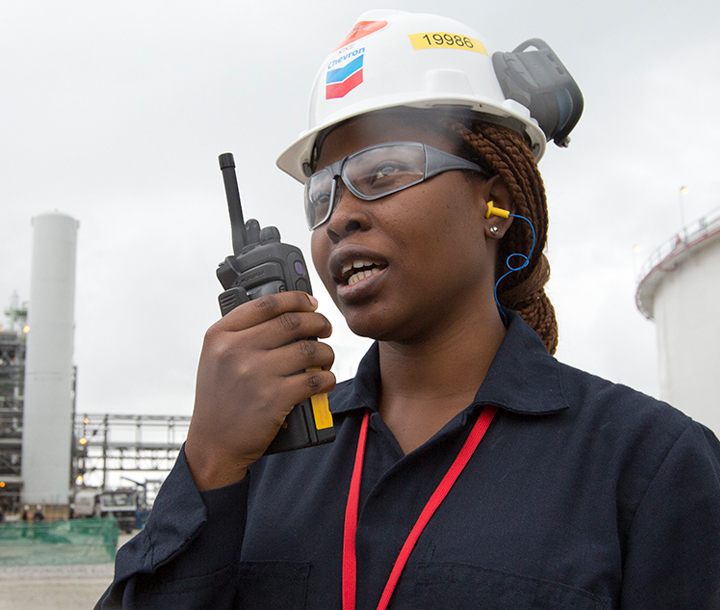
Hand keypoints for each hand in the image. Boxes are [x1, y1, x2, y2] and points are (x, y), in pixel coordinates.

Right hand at [185, 291, 334, 489]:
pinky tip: (325, 380)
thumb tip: (288, 314)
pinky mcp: (273, 398)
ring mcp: (254, 374)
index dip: (296, 299)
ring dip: (326, 352)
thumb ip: (241, 334)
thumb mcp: (215, 359)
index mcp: (220, 336)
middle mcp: (235, 351)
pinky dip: (327, 379)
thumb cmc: (219, 400)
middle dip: (318, 322)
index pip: (266, 304)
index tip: (311, 302)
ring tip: (326, 357)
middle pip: (292, 323)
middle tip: (325, 329)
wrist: (213, 445)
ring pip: (308, 349)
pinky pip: (314, 379)